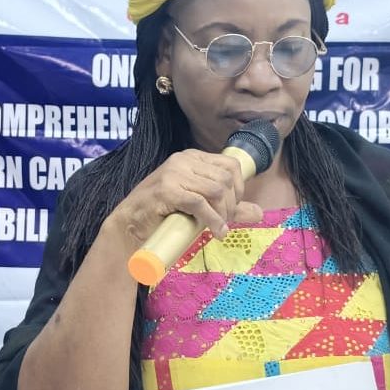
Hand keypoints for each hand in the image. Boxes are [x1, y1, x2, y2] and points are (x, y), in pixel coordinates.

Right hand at [108, 149, 262, 247]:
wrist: (129, 226)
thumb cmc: (165, 216)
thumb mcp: (200, 208)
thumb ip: (228, 208)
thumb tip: (259, 213)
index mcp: (192, 158)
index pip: (231, 166)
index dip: (239, 189)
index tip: (232, 209)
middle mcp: (184, 160)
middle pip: (226, 179)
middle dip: (231, 205)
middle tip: (224, 222)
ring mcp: (174, 173)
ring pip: (216, 190)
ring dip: (223, 213)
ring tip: (218, 228)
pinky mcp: (166, 190)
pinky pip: (199, 202)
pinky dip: (212, 219)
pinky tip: (215, 231)